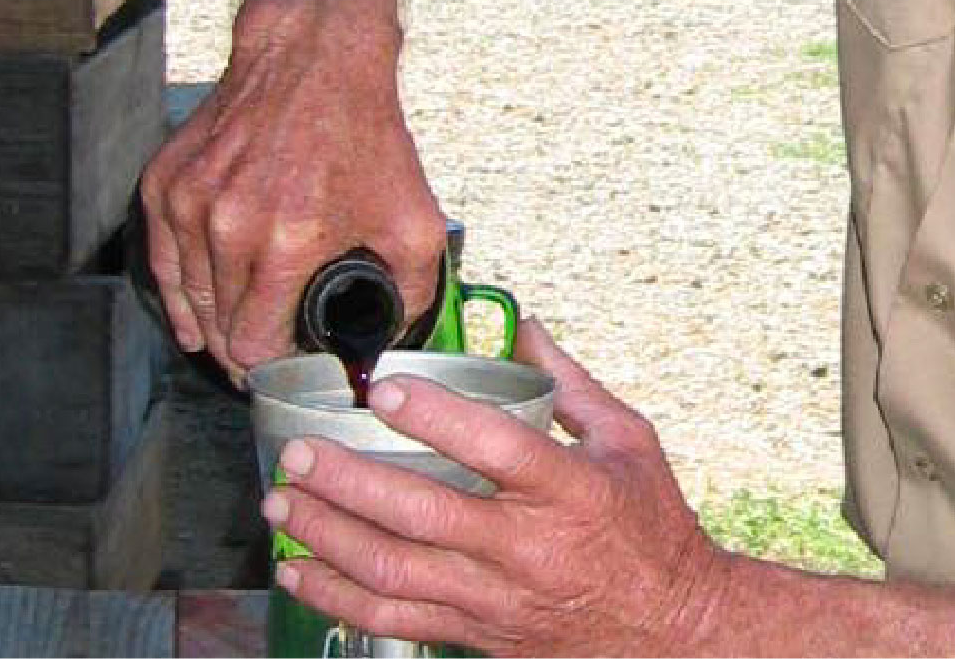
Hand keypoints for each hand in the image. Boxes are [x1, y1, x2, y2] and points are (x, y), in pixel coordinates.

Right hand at [136, 0, 447, 379]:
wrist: (314, 59)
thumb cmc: (361, 132)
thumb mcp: (413, 220)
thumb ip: (413, 292)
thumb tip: (395, 341)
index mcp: (284, 243)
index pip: (253, 345)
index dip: (270, 369)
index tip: (284, 371)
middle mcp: (226, 227)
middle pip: (217, 329)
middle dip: (241, 351)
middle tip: (264, 359)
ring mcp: (188, 203)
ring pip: (187, 299)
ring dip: (209, 323)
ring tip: (234, 336)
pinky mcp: (166, 182)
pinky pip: (161, 259)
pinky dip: (178, 290)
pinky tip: (192, 313)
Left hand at [266, 319, 732, 654]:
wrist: (671, 630)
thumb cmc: (651, 526)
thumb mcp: (629, 442)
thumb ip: (572, 384)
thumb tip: (525, 325)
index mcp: (570, 490)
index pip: (496, 448)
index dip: (437, 417)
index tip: (386, 388)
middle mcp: (527, 548)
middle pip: (422, 515)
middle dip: (349, 482)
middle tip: (301, 451)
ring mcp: (496, 597)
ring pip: (394, 570)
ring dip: (328, 536)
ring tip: (283, 501)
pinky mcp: (476, 632)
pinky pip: (393, 619)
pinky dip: (336, 596)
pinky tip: (299, 569)